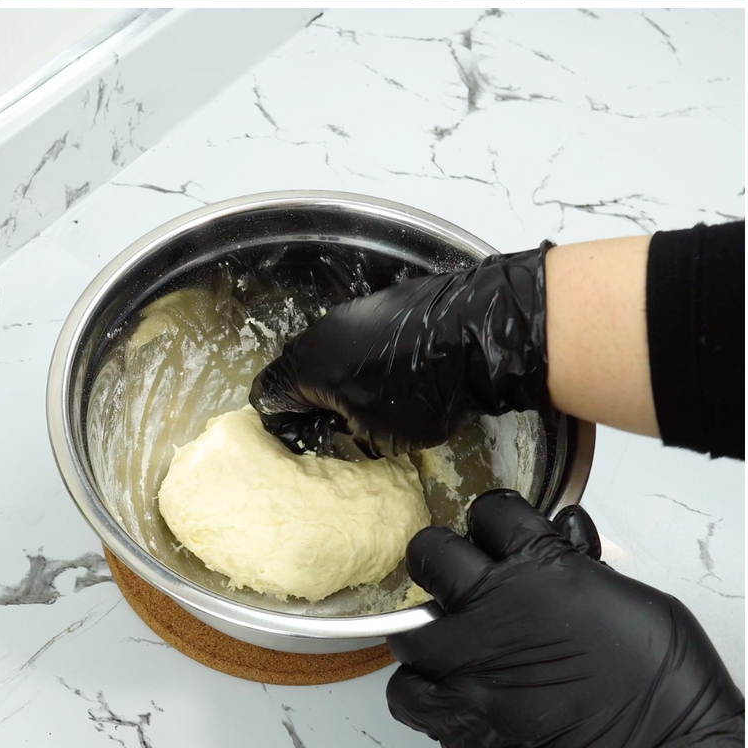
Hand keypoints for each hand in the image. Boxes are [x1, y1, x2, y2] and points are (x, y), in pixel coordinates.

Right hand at [248, 245, 549, 456]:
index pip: (267, 397)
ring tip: (375, 404)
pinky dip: (374, 358)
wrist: (479, 334)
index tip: (305, 444)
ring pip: (335, 351)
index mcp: (307, 365)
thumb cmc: (423, 391)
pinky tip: (403, 375)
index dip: (280, 427)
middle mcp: (325, 330)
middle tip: (339, 429)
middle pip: (300, 371)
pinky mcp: (393, 302)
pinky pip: (367, 336)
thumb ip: (347, 432)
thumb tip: (345, 424)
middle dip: (312, 401)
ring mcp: (360, 310)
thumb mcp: (377, 437)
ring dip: (345, 378)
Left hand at [388, 491, 743, 747]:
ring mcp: (471, 669)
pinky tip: (446, 686)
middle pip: (432, 554)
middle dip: (446, 556)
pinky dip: (420, 688)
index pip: (490, 513)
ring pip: (411, 627)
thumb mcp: (627, 593)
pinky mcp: (462, 724)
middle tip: (462, 571)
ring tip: (454, 633)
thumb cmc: (660, 680)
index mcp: (542, 567)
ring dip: (430, 625)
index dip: (495, 518)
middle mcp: (495, 610)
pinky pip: (408, 695)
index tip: (498, 528)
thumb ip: (580, 566)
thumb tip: (565, 546)